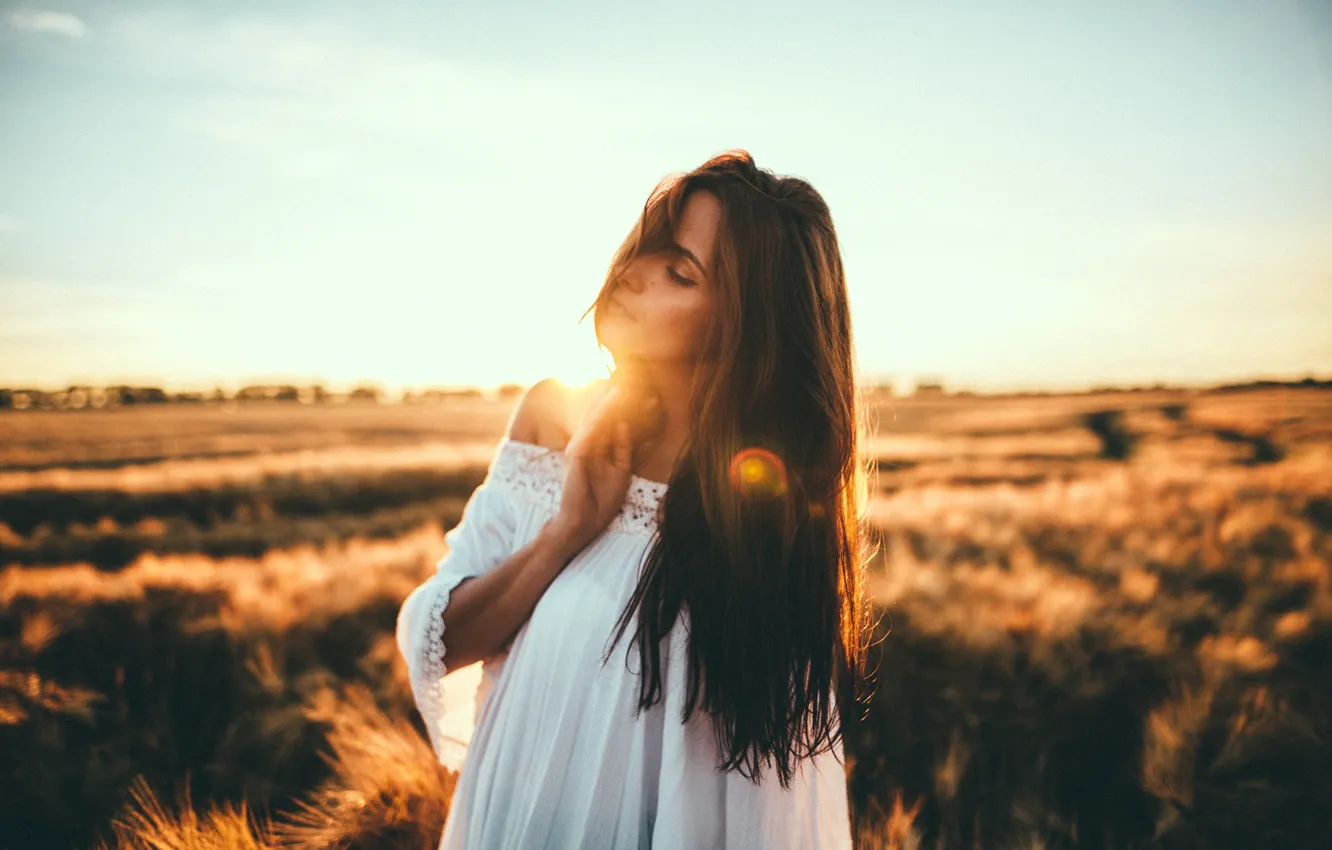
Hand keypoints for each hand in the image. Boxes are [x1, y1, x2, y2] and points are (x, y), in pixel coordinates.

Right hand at [549, 377, 661, 551]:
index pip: (609, 422)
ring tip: (624, 381)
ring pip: (596, 417)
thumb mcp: (621, 472)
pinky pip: (593, 427)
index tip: (646, 394)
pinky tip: (615, 399)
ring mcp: (579, 446)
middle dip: (616, 398)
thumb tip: (626, 424)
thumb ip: (623, 448)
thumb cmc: (600, 502)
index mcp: (596, 448)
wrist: (584, 523)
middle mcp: (586, 444)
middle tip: (633, 378)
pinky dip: (604, 413)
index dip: (625, 408)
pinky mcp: (577, 452)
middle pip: (601, 415)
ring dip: (610, 399)